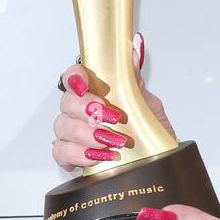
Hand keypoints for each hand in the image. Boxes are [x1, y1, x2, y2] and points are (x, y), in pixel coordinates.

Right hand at [52, 31, 174, 172]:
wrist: (158, 165)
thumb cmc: (150, 136)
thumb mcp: (149, 106)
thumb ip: (135, 82)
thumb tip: (132, 54)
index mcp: (96, 94)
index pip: (74, 76)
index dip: (74, 76)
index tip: (85, 84)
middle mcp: (81, 112)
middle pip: (67, 101)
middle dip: (88, 109)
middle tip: (113, 118)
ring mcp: (73, 135)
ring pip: (62, 126)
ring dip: (88, 133)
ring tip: (114, 141)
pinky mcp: (71, 158)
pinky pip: (61, 152)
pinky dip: (79, 154)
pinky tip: (99, 156)